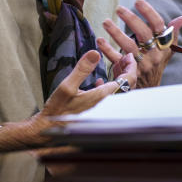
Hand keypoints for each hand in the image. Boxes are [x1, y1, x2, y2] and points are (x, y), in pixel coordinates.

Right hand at [1, 50, 135, 149]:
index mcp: (103, 97)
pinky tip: (100, 80)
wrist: (51, 128)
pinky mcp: (97, 111)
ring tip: (115, 64)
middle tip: (125, 57)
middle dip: (127, 70)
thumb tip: (95, 53)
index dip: (131, 66)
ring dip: (119, 77)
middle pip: (126, 85)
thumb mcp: (67, 86)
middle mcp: (107, 104)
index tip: (129, 56)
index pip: (127, 80)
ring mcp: (103, 108)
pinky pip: (110, 97)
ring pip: (119, 91)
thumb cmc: (58, 109)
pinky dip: (110, 85)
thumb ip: (82, 69)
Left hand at [101, 0, 181, 88]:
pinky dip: (107, 50)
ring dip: (116, 33)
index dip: (149, 12)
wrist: (148, 91)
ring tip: (106, 21)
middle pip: (144, 34)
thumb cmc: (156, 66)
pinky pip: (116, 60)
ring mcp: (141, 65)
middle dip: (131, 19)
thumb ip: (172, 34)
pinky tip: (100, 40)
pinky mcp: (128, 73)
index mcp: (163, 47)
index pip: (158, 26)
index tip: (138, 1)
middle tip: (119, 8)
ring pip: (129, 46)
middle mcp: (153, 56)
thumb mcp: (167, 51)